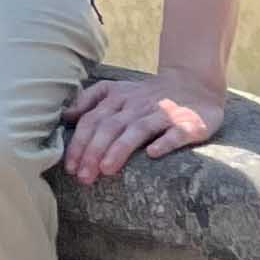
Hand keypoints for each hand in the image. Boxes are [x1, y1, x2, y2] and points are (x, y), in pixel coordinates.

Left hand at [62, 63, 224, 183]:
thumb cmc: (148, 95)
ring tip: (106, 170)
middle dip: (94, 151)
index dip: (79, 143)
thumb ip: (91, 101)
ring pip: (138, 129)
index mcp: (118, 97)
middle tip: (83, 176)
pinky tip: (152, 154)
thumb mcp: (117, 90)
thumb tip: (66, 116)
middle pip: (111, 126)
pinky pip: (176, 133)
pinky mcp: (189, 123)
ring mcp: (164, 113)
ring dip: (120, 149)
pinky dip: (164, 142)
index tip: (70, 167)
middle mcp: (138, 104)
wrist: (194, 83)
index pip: (93, 120)